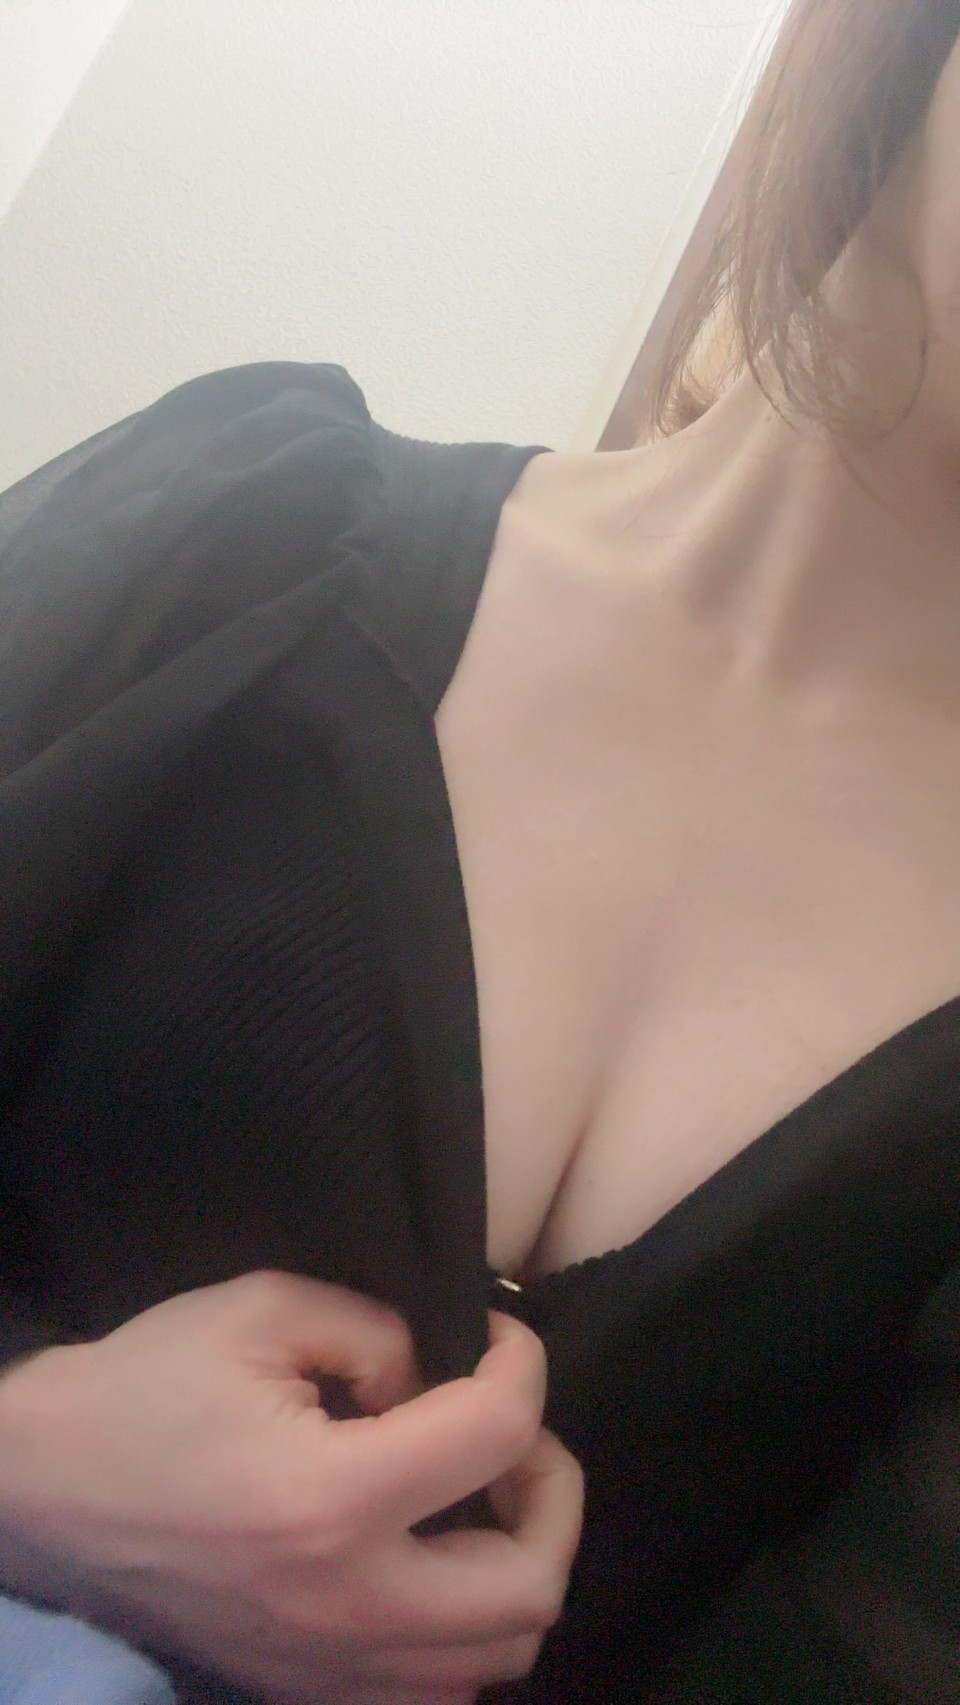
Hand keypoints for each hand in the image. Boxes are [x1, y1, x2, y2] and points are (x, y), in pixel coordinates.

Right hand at [0, 1271, 582, 1703]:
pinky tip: (432, 1557)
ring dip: (519, 1564)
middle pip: (530, 1585)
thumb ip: (376, 1331)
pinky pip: (437, 1688)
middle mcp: (344, 1604)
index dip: (523, 1364)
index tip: (498, 1336)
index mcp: (331, 1499)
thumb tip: (434, 1376)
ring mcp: (326, 1666)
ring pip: (496, 1656)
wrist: (43, 1492)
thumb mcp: (260, 1310)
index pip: (497, 1434)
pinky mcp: (304, 1690)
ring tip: (480, 1493)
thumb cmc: (144, 1388)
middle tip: (512, 1430)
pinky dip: (466, 1627)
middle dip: (551, 1488)